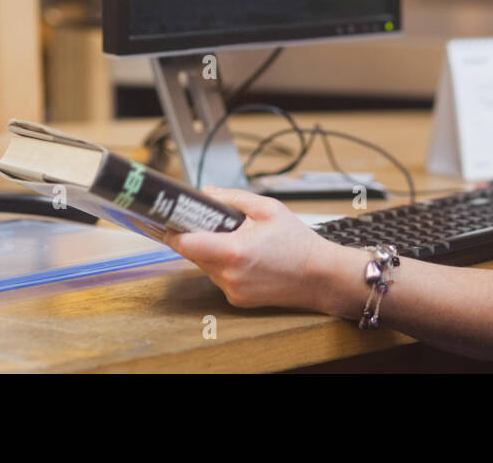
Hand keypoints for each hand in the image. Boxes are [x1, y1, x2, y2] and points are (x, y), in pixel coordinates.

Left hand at [162, 186, 341, 312]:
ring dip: (212, 252)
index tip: (172, 220)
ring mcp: (232, 291)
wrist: (320, 276)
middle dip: (198, 238)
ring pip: (206, 267)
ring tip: (237, 240)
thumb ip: (233, 198)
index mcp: (233, 252)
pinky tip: (246, 257)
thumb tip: (206, 192)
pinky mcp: (237, 300)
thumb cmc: (298, 243)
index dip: (175, 231)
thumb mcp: (268, 209)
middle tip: (211, 223)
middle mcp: (229, 276)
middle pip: (194, 255)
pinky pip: (220, 278)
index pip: (185, 244)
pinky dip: (225, 266)